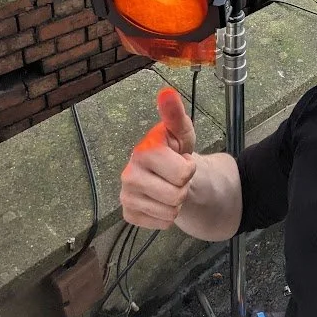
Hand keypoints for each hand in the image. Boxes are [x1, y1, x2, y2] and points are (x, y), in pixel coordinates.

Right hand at [120, 87, 196, 228]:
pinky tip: (160, 200)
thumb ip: (175, 114)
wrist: (167, 173)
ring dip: (177, 202)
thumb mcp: (181, 132)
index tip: (181, 159)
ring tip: (169, 186)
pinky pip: (161, 223)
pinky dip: (167, 216)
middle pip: (176, 196)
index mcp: (144, 151)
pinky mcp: (128, 213)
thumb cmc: (175, 150)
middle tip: (176, 176)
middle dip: (183, 187)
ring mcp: (126, 195)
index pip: (184, 174)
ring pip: (170, 212)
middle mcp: (129, 173)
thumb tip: (166, 93)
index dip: (190, 169)